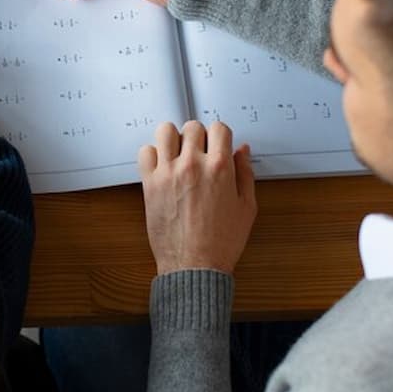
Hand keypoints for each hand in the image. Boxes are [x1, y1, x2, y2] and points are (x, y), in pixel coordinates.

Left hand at [139, 121, 256, 275]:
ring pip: (165, 131)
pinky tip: (162, 166)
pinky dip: (153, 155)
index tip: (217, 145)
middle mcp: (193, 165)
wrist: (194, 265)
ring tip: (178, 154)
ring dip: (174, 139)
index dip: (220, 136)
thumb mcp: (247, 207)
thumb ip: (245, 173)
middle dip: (199, 137)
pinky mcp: (150, 183)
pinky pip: (145, 152)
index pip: (219, 128)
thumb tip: (242, 151)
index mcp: (220, 168)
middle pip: (193, 127)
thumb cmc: (222, 242)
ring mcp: (168, 172)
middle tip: (199, 152)